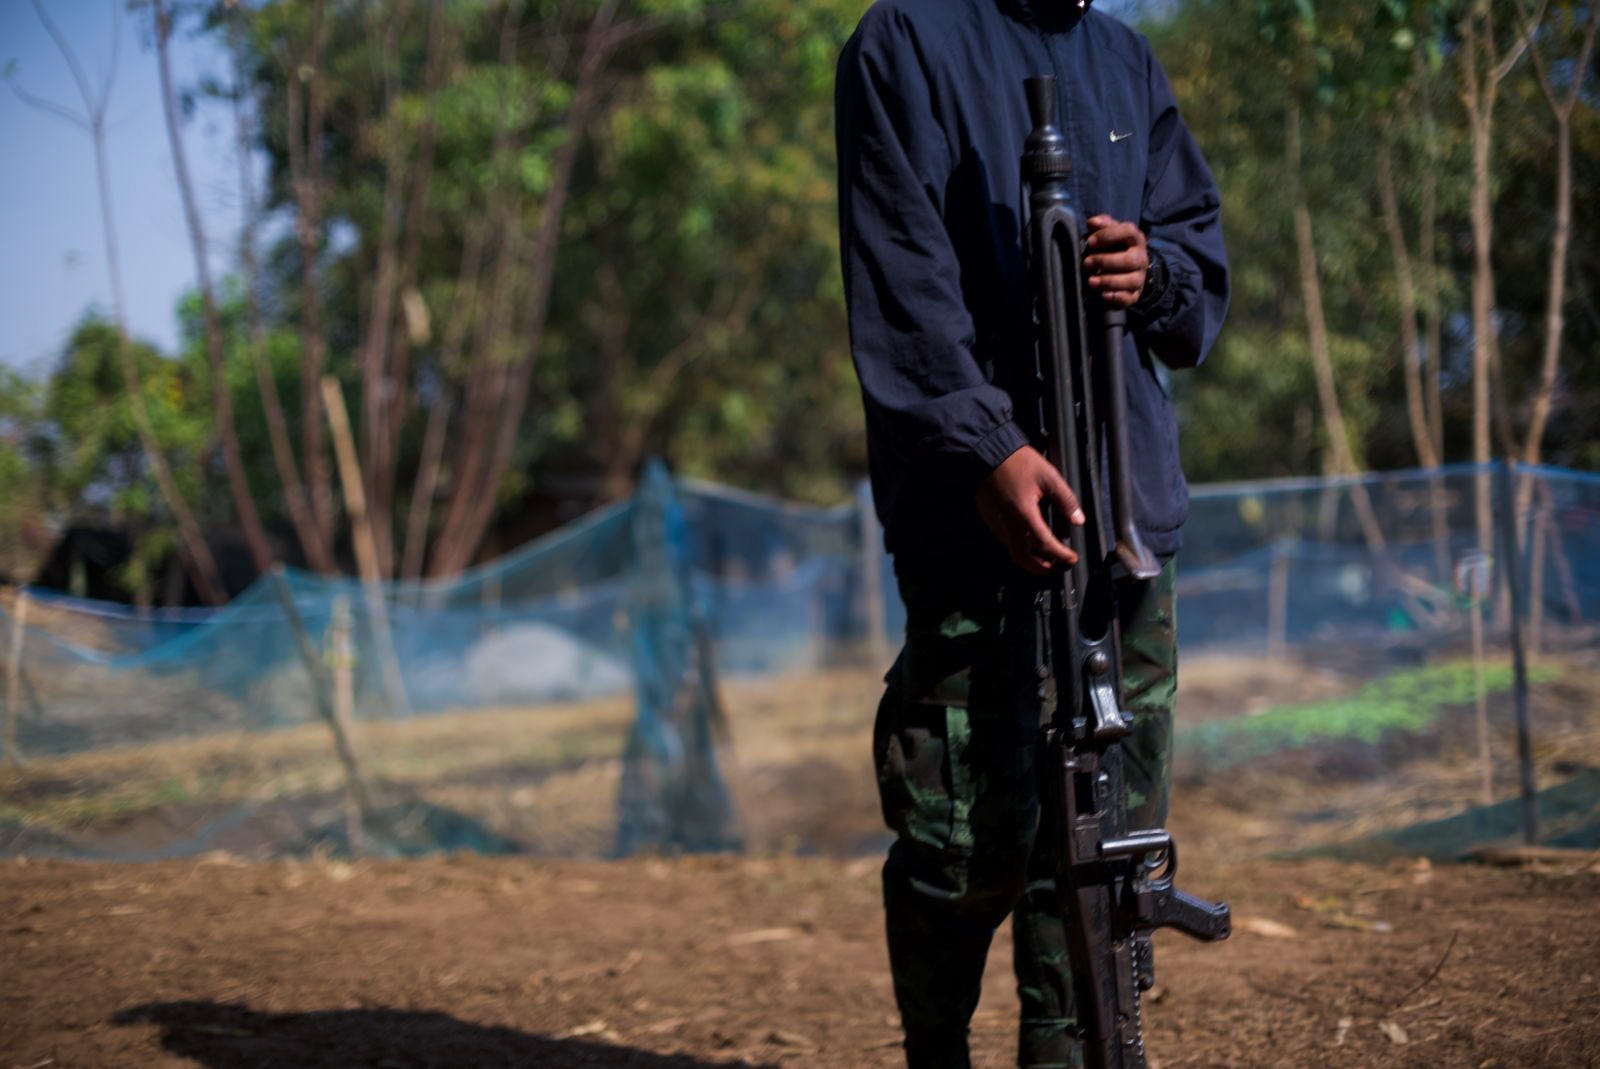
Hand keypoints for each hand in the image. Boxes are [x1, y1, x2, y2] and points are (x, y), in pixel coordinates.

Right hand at [975, 445, 1084, 574]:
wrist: (986, 452)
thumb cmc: (1016, 462)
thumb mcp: (1048, 476)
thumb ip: (1065, 499)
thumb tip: (1078, 519)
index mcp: (1024, 515)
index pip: (1045, 545)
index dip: (1060, 555)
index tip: (1072, 558)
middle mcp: (1007, 524)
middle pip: (1024, 559)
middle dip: (1042, 569)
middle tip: (1058, 567)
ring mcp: (996, 523)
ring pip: (1013, 551)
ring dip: (1031, 559)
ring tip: (1046, 555)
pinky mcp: (989, 519)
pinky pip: (1005, 539)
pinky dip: (1020, 546)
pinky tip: (1029, 538)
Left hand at [1084, 215, 1148, 308]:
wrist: (1127, 269)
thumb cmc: (1114, 247)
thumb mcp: (1110, 233)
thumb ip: (1103, 224)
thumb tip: (1092, 222)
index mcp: (1135, 239)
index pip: (1128, 231)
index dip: (1109, 235)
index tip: (1090, 242)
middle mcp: (1141, 258)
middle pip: (1130, 260)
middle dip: (1105, 262)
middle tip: (1086, 263)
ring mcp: (1139, 277)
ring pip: (1130, 280)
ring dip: (1108, 281)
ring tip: (1091, 281)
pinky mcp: (1135, 294)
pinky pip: (1129, 298)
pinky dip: (1116, 297)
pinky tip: (1103, 295)